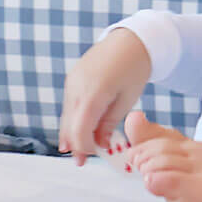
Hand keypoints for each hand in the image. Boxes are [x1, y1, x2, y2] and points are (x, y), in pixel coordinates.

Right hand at [58, 29, 152, 164]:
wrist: (132, 40)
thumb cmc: (135, 69)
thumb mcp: (127, 100)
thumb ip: (110, 123)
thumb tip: (101, 145)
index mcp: (93, 93)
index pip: (80, 130)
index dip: (84, 147)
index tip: (92, 157)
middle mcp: (77, 87)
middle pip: (69, 124)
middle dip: (75, 144)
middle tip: (81, 161)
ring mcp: (72, 82)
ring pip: (66, 115)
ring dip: (72, 132)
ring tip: (78, 150)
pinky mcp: (72, 78)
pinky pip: (69, 104)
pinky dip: (74, 118)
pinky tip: (79, 129)